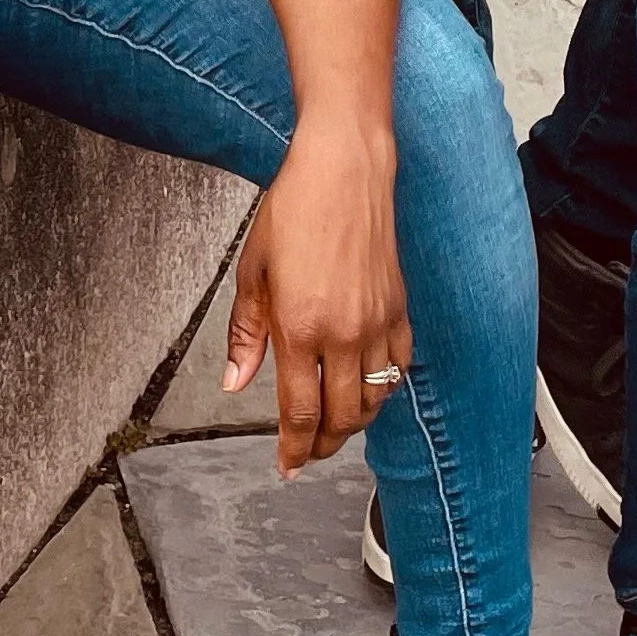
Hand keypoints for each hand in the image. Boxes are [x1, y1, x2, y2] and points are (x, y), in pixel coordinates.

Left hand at [222, 118, 412, 474]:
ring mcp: (377, 323)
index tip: (286, 465)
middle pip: (340, 417)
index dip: (293, 448)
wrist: (344, 170)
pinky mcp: (399, 308)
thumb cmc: (295, 208)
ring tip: (333, 426)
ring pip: (374, 399)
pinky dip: (384, 388)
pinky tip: (368, 387)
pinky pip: (399, 367)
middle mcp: (344, 333)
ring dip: (353, 422)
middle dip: (322, 445)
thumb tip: (237, 381)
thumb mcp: (253, 271)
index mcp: (301, 327)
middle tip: (306, 453)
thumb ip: (246, 334)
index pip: (300, 412)